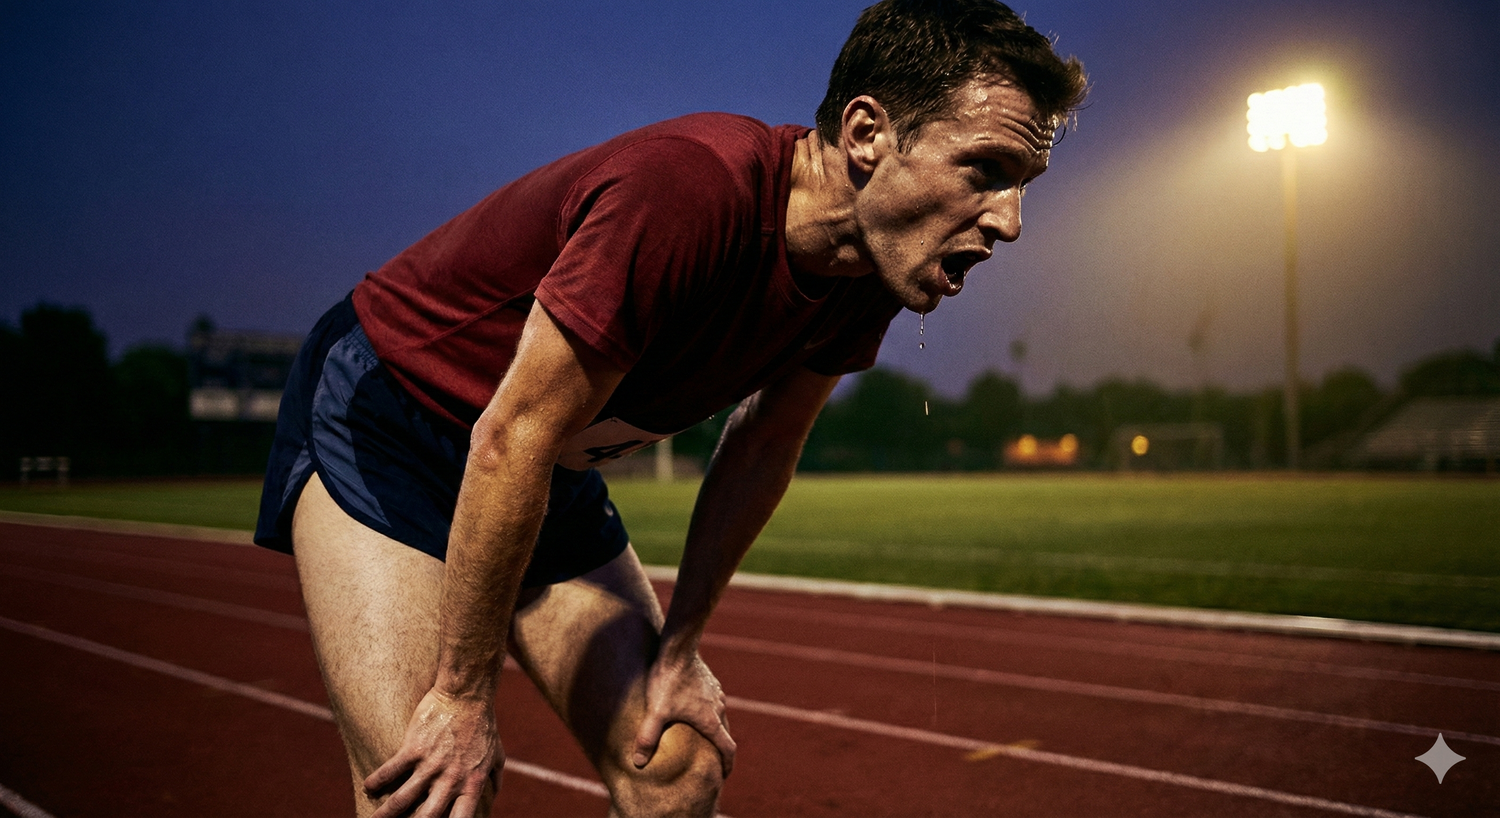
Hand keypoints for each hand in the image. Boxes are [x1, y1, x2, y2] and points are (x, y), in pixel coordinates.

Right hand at [364, 687, 502, 817]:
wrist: (467, 694)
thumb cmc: (483, 724)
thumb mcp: (497, 754)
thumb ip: (494, 777)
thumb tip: (494, 793)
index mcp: (471, 784)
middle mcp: (450, 780)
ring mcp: (430, 765)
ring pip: (402, 800)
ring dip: (385, 814)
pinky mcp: (413, 748)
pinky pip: (390, 770)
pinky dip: (376, 781)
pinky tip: (368, 787)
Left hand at [630, 651, 735, 776]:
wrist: (678, 648)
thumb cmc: (667, 680)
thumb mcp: (655, 712)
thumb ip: (647, 738)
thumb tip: (637, 763)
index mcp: (710, 721)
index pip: (728, 748)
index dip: (727, 765)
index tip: (723, 775)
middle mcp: (719, 708)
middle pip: (724, 734)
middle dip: (718, 749)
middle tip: (709, 760)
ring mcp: (717, 694)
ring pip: (719, 716)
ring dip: (713, 728)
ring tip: (699, 736)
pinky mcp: (711, 682)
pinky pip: (713, 702)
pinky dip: (708, 711)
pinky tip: (692, 709)